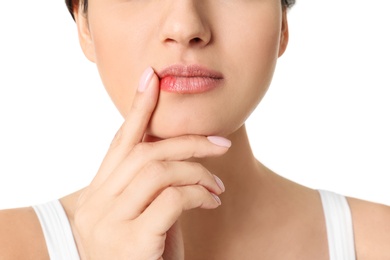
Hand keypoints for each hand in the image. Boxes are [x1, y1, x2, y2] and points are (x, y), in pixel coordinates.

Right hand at [73, 67, 229, 258]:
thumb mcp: (143, 215)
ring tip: (216, 184)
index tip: (152, 77)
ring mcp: (111, 222)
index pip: (120, 140)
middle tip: (220, 142)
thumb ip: (152, 187)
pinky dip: (197, 192)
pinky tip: (211, 198)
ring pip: (158, 170)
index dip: (137, 106)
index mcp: (101, 191)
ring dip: (196, 171)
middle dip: (187, 141)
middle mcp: (99, 202)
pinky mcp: (131, 242)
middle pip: (145, 151)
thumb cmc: (138, 253)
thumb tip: (181, 157)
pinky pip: (170, 199)